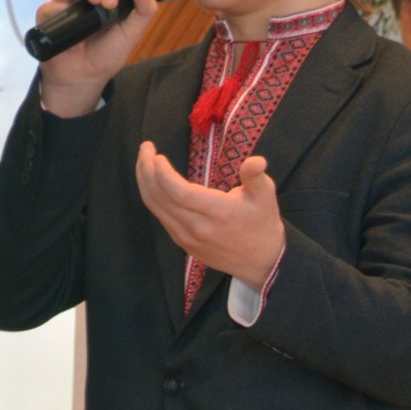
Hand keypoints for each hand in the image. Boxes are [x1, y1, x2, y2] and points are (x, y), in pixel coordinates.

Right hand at [37, 0, 159, 113]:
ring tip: (97, 2)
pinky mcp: (49, 16)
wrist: (85, 78)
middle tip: (111, 3)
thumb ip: (144, 12)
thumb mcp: (131, 34)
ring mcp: (66, 3)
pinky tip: (73, 22)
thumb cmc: (106, 55)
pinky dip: (63, 10)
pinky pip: (52, 5)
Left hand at [136, 146, 285, 289]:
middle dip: (147, 170)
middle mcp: (198, 228)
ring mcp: (187, 238)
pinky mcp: (183, 243)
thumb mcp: (265, 196)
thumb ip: (256, 176)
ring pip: (155, 208)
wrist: (260, 261)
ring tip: (144, 161)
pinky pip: (161, 217)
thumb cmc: (262, 223)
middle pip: (160, 198)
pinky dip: (152, 197)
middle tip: (146, 148)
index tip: (158, 156)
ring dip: (145, 182)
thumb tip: (256, 161)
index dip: (163, 174)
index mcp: (218, 213)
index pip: (180, 193)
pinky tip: (152, 182)